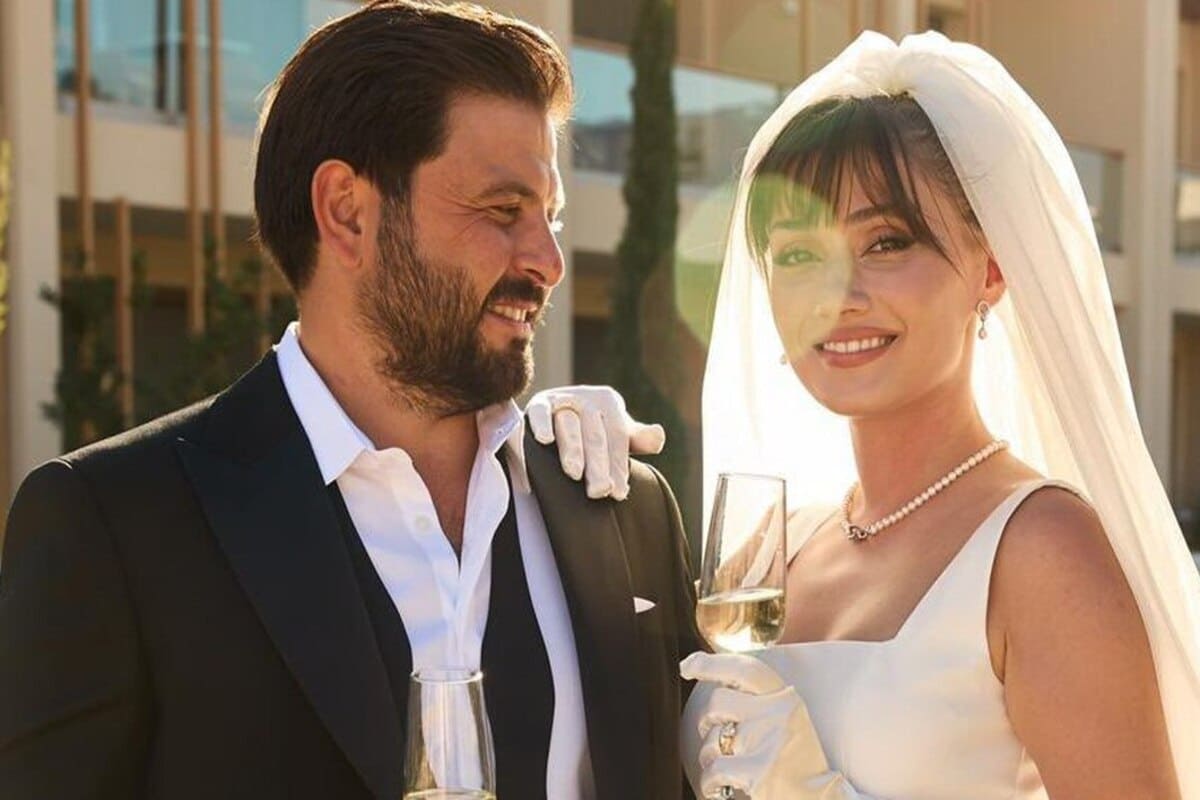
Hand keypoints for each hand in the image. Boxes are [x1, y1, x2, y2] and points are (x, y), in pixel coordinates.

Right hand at [526, 385, 664, 500]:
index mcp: (608, 402)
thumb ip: (637, 438)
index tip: (618, 493)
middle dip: (597, 466)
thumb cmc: (592, 429)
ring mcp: (562, 399)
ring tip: (574, 474)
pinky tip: (545, 440)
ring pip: (569, 426)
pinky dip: (541, 424)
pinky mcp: (539, 403)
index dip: (618, 465)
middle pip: (595, 435)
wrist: (556, 413)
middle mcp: (586, 397)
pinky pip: (540, 412)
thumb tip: (658, 437)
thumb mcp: (615, 433)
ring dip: (572, 450)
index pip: (617, 437)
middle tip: (599, 492)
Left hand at [680, 652, 855, 799]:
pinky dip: (710, 782)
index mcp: (786, 697)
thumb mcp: (785, 717)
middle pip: (717, 702)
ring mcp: (766, 742)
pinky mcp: (756, 772)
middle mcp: (777, 714)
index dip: (711, 663)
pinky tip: (719, 787)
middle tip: (715, 733)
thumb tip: (713, 675)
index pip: (745, 668)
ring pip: (712, 739)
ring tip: (725, 765)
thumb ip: (758, 698)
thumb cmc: (795, 758)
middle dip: (706, 720)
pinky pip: (713, 770)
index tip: (687, 665)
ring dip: (710, 755)